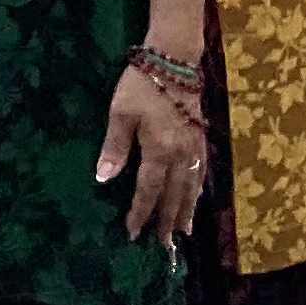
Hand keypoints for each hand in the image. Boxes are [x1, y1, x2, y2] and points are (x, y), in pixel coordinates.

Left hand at [95, 65, 209, 241]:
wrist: (174, 60)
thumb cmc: (142, 84)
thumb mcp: (121, 113)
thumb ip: (115, 147)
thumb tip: (104, 178)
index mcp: (159, 151)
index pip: (148, 191)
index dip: (140, 213)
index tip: (133, 233)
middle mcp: (180, 155)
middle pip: (174, 196)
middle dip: (167, 221)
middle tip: (164, 245)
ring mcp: (194, 147)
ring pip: (191, 187)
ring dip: (187, 210)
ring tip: (184, 231)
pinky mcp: (201, 138)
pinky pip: (201, 173)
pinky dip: (198, 189)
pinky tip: (196, 196)